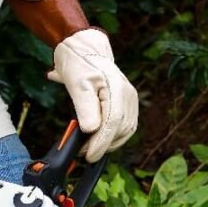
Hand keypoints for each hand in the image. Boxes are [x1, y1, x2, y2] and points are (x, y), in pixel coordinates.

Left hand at [47, 28, 137, 161]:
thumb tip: (91, 130)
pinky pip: (125, 126)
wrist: (84, 50)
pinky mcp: (128, 103)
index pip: (114, 122)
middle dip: (102, 145)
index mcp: (117, 88)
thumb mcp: (76, 84)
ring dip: (108, 143)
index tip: (88, 156)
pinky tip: (99, 140)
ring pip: (125, 131)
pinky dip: (113, 136)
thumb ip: (85, 107)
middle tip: (82, 152)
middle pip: (121, 129)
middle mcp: (128, 95)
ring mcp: (131, 99)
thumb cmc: (79, 64)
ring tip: (88, 147)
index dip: (101, 142)